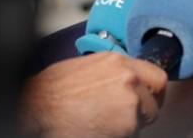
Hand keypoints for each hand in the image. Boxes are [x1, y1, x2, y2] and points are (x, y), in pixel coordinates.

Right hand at [20, 52, 167, 137]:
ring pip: (143, 121)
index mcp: (119, 62)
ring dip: (129, 125)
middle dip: (146, 110)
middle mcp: (129, 79)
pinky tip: (99, 130)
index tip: (145, 100)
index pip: (156, 77)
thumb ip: (114, 73)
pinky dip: (120, 134)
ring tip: (103, 124)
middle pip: (155, 100)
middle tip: (130, 118)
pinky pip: (132, 134)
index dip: (152, 92)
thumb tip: (127, 82)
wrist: (36, 107)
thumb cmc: (53, 90)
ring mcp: (130, 103)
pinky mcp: (126, 125)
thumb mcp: (88, 67)